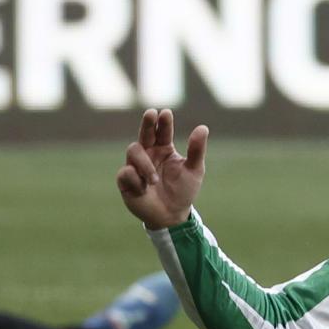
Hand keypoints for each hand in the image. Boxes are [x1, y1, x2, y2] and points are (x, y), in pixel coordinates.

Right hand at [116, 108, 207, 230]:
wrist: (172, 215)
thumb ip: (197, 150)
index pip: (163, 131)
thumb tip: (203, 128)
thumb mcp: (195, 170)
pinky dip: (135, 178)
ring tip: (154, 179)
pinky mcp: (126, 181)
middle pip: (144, 133)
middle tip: (151, 113)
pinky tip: (144, 188)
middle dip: (147, 123)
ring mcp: (136, 166)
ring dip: (144, 164)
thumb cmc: (183, 190)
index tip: (166, 113)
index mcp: (164, 148)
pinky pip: (125, 172)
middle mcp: (149, 154)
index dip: (164, 122)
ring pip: (133, 151)